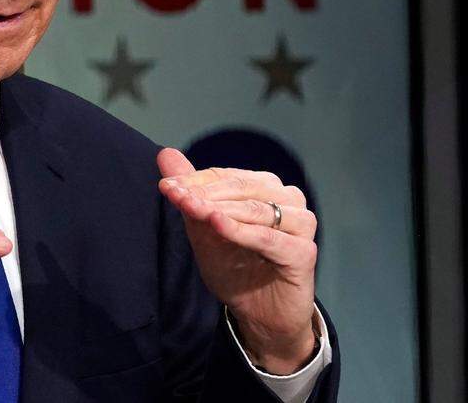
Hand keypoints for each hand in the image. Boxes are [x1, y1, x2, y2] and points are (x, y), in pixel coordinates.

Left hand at [156, 148, 318, 374]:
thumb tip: (165, 153)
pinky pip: (266, 237)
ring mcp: (300, 224)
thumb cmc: (234, 267)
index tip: (165, 186)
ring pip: (254, 209)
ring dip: (217, 207)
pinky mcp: (302, 252)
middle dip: (202, 191)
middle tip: (172, 193)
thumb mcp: (203, 228)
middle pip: (240, 187)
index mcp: (266, 187)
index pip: (225, 176)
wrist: (258, 313)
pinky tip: (216, 223)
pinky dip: (239, 230)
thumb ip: (189, 192)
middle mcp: (287, 200)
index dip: (194, 180)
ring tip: (189, 206)